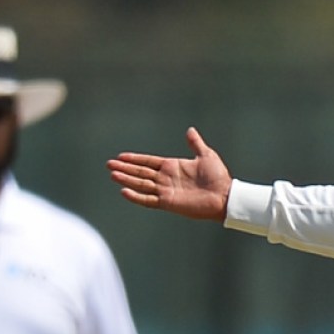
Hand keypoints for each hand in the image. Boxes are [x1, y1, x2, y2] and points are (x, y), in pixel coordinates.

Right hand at [107, 127, 232, 220]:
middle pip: (141, 173)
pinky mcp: (168, 203)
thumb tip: (190, 130)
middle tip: (109, 165)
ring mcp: (166, 191)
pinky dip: (136, 196)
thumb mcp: (206, 155)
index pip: (148, 162)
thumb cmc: (218, 177)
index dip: (135, 160)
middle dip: (125, 169)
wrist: (225, 196)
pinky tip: (124, 191)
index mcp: (172, 167)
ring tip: (112, 174)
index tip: (120, 156)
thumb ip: (195, 144)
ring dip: (126, 180)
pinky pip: (148, 200)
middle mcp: (166, 179)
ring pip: (141, 184)